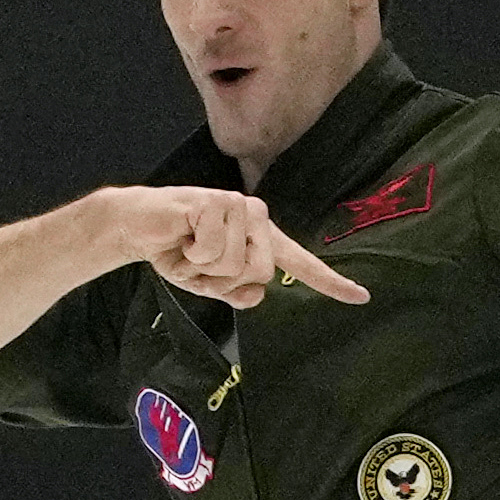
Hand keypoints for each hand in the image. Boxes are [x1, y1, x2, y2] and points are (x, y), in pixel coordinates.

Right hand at [105, 186, 369, 308]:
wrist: (138, 227)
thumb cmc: (178, 251)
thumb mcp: (210, 282)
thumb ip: (236, 292)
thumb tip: (257, 296)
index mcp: (262, 237)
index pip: (300, 263)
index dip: (330, 282)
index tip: (361, 297)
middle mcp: (257, 217)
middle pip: (259, 274)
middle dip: (222, 281)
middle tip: (199, 263)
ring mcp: (238, 206)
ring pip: (233, 264)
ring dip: (201, 267)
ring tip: (187, 248)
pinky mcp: (215, 203)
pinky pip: (211, 250)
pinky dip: (189, 254)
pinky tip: (180, 237)